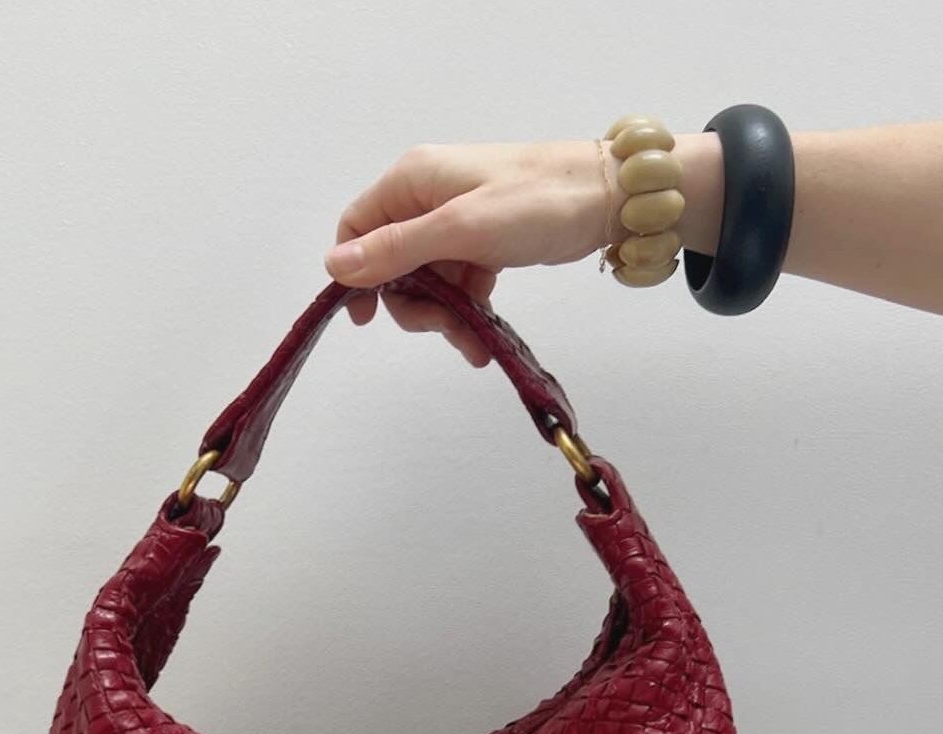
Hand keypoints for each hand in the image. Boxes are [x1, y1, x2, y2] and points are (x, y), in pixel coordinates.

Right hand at [323, 141, 614, 365]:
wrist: (608, 200)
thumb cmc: (536, 202)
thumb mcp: (460, 228)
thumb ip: (397, 249)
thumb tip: (335, 265)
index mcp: (412, 181)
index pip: (357, 228)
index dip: (354, 275)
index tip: (366, 318)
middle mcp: (427, 198)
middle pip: (391, 264)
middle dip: (412, 304)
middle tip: (443, 326)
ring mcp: (456, 222)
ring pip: (426, 281)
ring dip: (442, 317)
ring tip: (474, 343)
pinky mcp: (482, 243)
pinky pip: (457, 285)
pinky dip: (466, 313)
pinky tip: (483, 339)